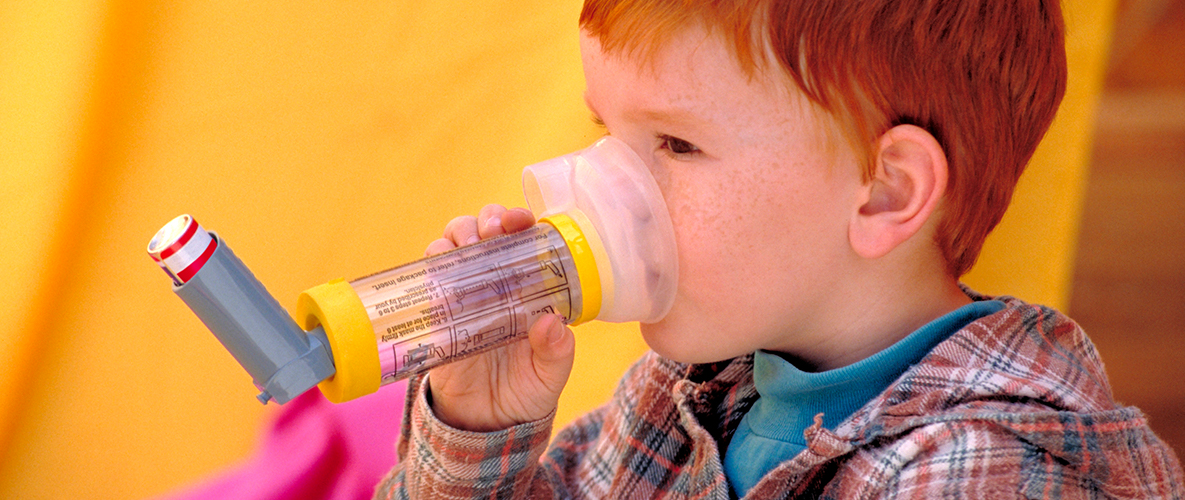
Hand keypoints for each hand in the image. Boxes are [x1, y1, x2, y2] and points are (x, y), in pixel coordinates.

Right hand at [423, 204, 575, 431]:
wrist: (485, 424)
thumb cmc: (525, 390)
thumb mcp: (550, 374)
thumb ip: (556, 351)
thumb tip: (552, 322)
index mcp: (527, 286)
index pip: (523, 239)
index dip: (520, 221)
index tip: (521, 221)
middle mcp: (493, 281)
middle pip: (484, 230)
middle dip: (487, 219)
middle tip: (494, 230)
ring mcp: (462, 294)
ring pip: (452, 245)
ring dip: (458, 234)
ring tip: (469, 245)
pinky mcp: (435, 313)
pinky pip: (428, 279)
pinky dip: (433, 265)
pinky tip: (443, 269)